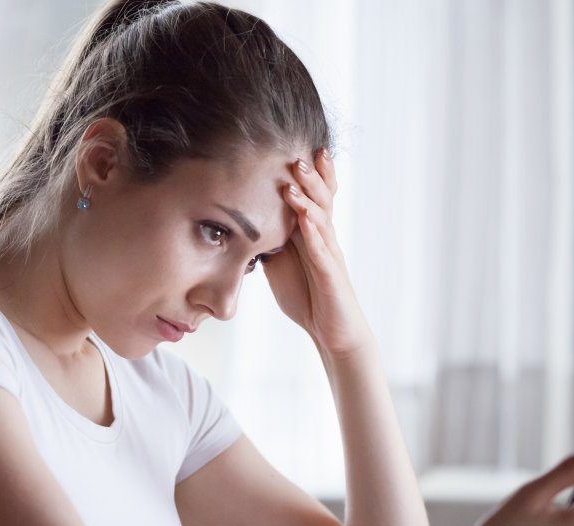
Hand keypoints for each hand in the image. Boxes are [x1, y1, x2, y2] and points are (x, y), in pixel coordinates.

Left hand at [262, 150, 371, 355]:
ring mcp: (329, 254)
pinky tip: (305, 219)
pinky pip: (323, 250)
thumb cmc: (308, 296)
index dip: (307, 173)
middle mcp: (324, 238)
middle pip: (321, 198)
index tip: (293, 146)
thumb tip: (241, 223)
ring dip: (309, 197)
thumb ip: (267, 241)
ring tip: (297, 177)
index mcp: (311, 233)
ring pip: (322, 218)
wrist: (332, 331)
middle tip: (298, 152)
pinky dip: (313, 233)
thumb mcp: (279, 263)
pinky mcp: (331, 274)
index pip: (311, 196)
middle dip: (310, 174)